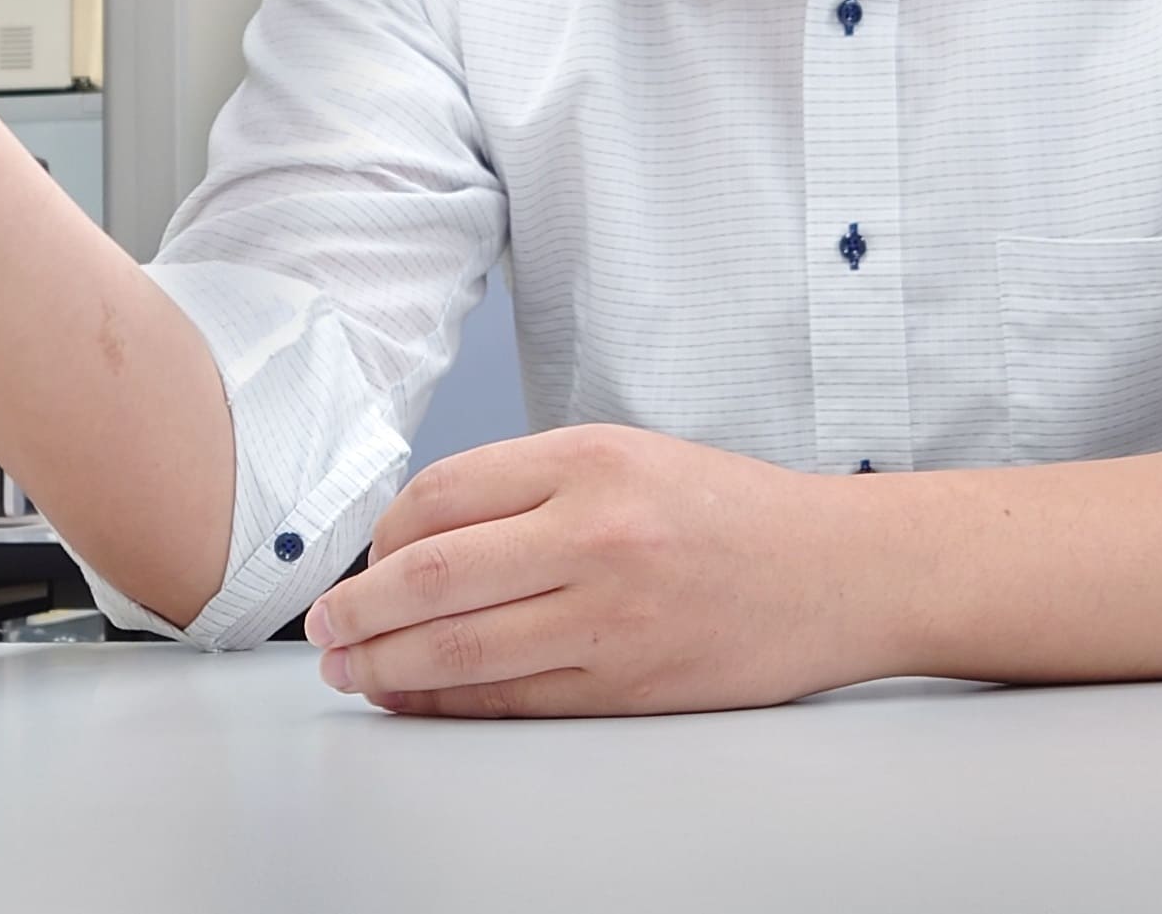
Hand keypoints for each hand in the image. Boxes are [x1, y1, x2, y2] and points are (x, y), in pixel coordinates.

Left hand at [301, 423, 873, 717]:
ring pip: (461, 649)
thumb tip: (418, 540)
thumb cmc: (729, 512)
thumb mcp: (628, 456)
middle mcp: (596, 532)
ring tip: (351, 672)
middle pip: (433, 575)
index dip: (380, 537)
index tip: (359, 561)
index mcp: (588, 460)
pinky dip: (448, 706)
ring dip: (387, 667)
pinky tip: (416, 701)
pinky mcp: (630, 683)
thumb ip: (529, 487)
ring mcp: (612, 614)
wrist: (838, 570)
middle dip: (359, 611)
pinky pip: (513, 700)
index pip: (441, 495)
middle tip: (323, 630)